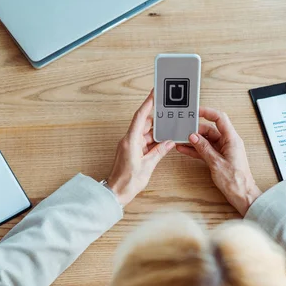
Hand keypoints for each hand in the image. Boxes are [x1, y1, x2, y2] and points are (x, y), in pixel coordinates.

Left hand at [107, 91, 174, 205]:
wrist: (117, 192)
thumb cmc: (128, 181)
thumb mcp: (148, 165)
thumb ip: (159, 152)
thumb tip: (169, 142)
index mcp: (130, 141)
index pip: (140, 117)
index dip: (147, 104)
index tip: (154, 93)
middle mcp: (129, 140)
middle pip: (144, 123)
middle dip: (156, 118)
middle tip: (167, 111)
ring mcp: (130, 146)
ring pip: (145, 133)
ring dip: (156, 131)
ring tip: (169, 127)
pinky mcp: (132, 151)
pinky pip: (144, 141)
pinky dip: (153, 140)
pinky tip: (163, 141)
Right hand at [176, 107, 261, 215]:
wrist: (242, 195)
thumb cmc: (235, 181)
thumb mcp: (216, 163)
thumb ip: (204, 148)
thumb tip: (193, 137)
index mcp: (232, 139)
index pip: (220, 118)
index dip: (208, 112)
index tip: (196, 111)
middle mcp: (229, 142)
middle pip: (210, 129)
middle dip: (196, 129)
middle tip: (183, 130)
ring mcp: (224, 150)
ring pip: (206, 140)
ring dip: (194, 140)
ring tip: (181, 140)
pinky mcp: (219, 157)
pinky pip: (206, 149)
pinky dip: (196, 149)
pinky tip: (185, 149)